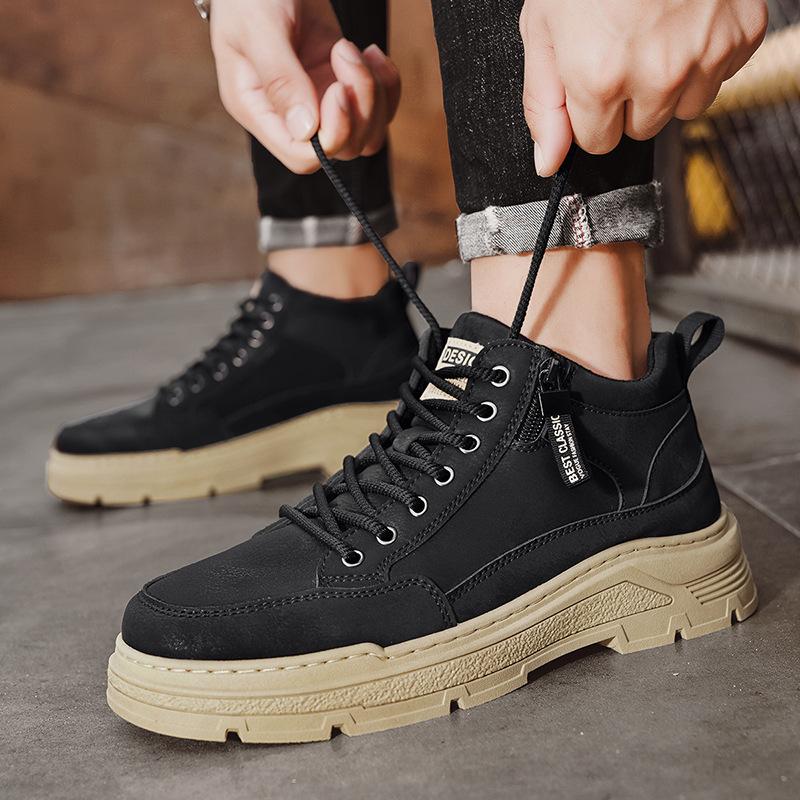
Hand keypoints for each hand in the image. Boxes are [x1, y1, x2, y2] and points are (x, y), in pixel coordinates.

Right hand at [211, 0, 400, 173]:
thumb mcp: (259, 29)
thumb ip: (280, 79)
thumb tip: (306, 131)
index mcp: (258, 111)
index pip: (302, 156)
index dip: (331, 134)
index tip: (337, 89)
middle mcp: (290, 118)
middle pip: (342, 148)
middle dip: (359, 107)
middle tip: (345, 53)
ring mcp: (318, 105)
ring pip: (366, 134)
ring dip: (374, 95)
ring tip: (354, 49)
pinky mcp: (341, 87)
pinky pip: (379, 111)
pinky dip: (386, 86)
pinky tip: (372, 52)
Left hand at [520, 0, 767, 175]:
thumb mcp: (545, 29)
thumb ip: (544, 103)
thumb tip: (548, 162)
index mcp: (600, 78)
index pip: (597, 142)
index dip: (590, 113)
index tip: (591, 80)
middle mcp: (656, 75)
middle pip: (640, 129)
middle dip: (627, 101)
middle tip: (621, 48)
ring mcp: (704, 55)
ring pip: (682, 108)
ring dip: (666, 85)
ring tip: (654, 34)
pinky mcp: (741, 35)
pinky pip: (719, 77)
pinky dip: (702, 58)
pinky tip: (684, 23)